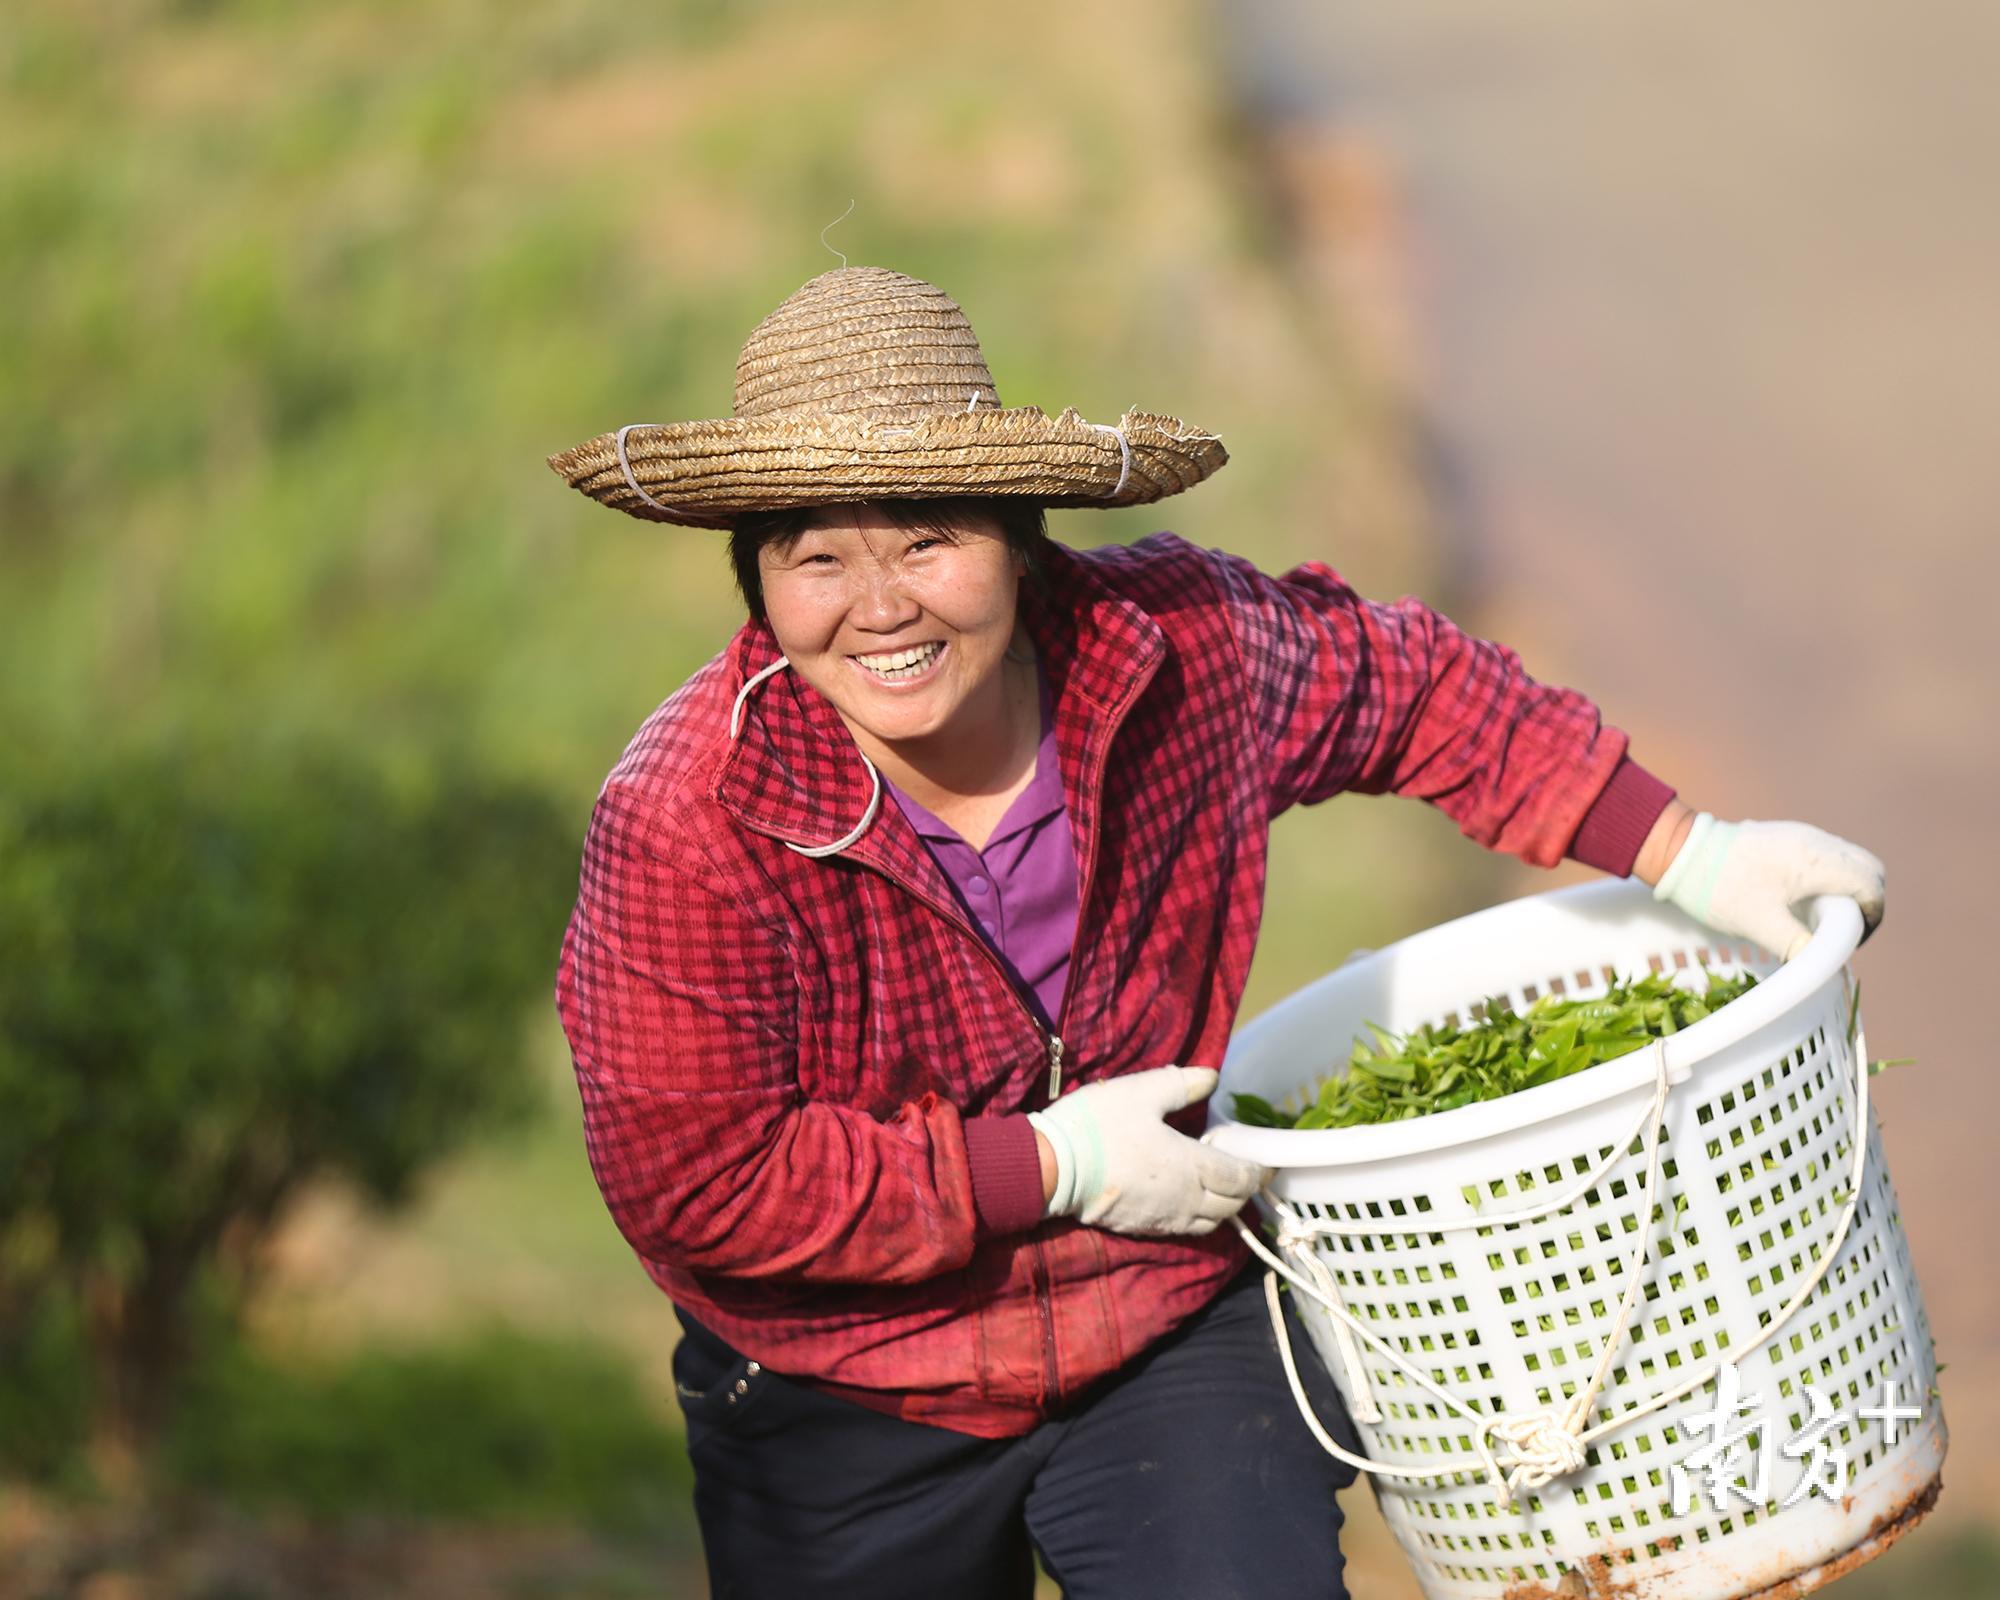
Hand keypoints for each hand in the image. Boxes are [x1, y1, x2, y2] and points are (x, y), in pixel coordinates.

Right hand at [1027, 1066, 1269, 1236]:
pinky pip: (1185, 1229)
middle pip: (1232, 1205)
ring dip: (1223, 1206)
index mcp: (1192, 1167)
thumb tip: (1212, 1076)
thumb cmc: (1099, 1126)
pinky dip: (1199, 1217)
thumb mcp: (1142, 1092)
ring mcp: (1165, 1219)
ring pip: (1211, 1223)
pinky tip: (1188, 1199)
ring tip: (1219, 1186)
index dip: (1259, 1171)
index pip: (1241, 1178)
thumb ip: (1182, 1084)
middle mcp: (1186, 1200)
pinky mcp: (1143, 1228)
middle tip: (1244, 1169)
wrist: (1053, 1168)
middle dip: (1244, 1189)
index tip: (1268, 1163)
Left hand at [1653, 813, 1884, 961]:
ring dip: (1847, 888)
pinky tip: (1802, 898)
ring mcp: (1803, 835)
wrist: (1682, 851)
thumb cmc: (1720, 888)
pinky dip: (1829, 877)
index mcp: (1817, 861)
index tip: (1852, 940)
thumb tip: (1827, 972)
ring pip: (1848, 859)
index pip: (1870, 885)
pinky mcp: (1788, 836)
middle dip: (1866, 900)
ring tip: (1820, 917)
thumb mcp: (1761, 925)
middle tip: (1842, 929)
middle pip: (1867, 868)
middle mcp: (1817, 841)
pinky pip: (1826, 855)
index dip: (1871, 915)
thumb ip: (1798, 946)